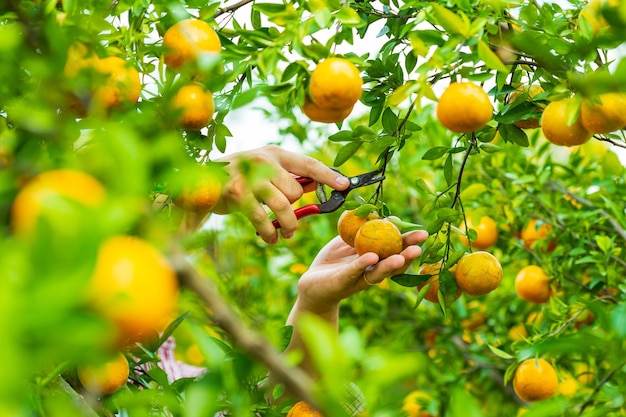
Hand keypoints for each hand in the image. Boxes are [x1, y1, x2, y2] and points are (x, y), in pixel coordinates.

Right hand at [212, 145, 348, 243]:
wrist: (198, 179)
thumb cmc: (237, 177)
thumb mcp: (263, 170)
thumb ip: (287, 177)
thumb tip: (316, 187)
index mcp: (274, 154)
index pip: (308, 164)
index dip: (328, 175)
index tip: (345, 185)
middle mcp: (263, 161)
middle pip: (295, 191)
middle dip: (295, 209)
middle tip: (289, 222)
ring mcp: (249, 177)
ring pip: (283, 206)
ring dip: (287, 224)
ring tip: (286, 233)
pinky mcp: (237, 194)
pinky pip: (262, 218)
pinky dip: (269, 232)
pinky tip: (270, 238)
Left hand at [291, 230, 428, 317]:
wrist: (312, 284)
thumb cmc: (334, 262)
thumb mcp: (348, 241)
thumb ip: (362, 230)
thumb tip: (381, 215)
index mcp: (376, 260)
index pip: (396, 250)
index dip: (408, 242)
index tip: (421, 232)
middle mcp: (371, 271)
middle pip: (394, 262)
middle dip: (408, 253)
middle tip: (421, 243)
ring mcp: (358, 278)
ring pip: (379, 272)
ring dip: (392, 264)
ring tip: (403, 255)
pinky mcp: (342, 282)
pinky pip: (354, 272)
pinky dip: (363, 264)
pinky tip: (371, 257)